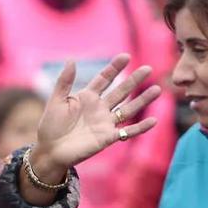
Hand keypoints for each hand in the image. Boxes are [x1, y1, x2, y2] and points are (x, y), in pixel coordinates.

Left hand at [27, 54, 161, 183]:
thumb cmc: (50, 126)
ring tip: (157, 90)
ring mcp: (105, 122)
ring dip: (142, 100)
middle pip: (121, 91)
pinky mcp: (108, 138)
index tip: (125, 56)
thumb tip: (71, 60)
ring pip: (128, 109)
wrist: (50, 151)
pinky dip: (141, 127)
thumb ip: (64, 81)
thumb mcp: (56, 101)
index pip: (104, 79)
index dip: (114, 68)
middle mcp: (99, 108)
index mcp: (87, 97)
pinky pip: (128, 131)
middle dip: (134, 80)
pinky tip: (153, 120)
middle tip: (148, 68)